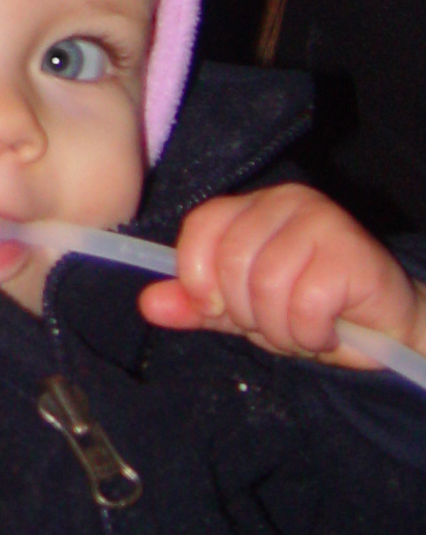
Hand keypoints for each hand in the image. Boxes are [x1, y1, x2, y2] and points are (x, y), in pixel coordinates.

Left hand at [140, 184, 425, 369]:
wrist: (387, 329)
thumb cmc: (312, 310)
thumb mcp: (243, 311)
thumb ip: (197, 305)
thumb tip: (148, 305)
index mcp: (251, 206)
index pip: (199, 228)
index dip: (197, 278)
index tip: (217, 307)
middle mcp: (285, 201)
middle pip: (230, 263)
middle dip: (246, 314)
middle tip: (276, 324)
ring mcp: (321, 221)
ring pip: (266, 287)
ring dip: (282, 329)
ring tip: (304, 329)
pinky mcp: (351, 251)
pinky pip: (305, 304)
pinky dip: (311, 333)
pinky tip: (329, 329)